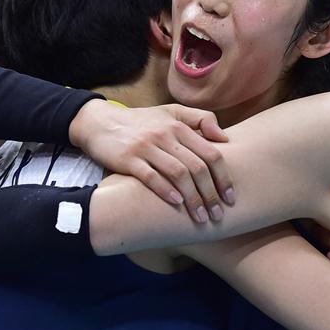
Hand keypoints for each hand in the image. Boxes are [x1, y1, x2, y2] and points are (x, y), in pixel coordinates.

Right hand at [69, 99, 232, 222]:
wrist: (99, 122)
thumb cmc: (139, 122)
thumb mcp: (169, 112)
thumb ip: (199, 119)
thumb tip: (225, 138)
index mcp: (178, 126)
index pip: (211, 153)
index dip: (224, 177)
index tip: (230, 197)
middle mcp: (165, 135)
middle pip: (198, 167)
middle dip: (211, 194)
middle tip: (218, 214)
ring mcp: (146, 147)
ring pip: (178, 174)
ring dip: (193, 198)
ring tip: (200, 217)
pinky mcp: (128, 159)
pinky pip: (151, 177)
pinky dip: (166, 191)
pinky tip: (176, 204)